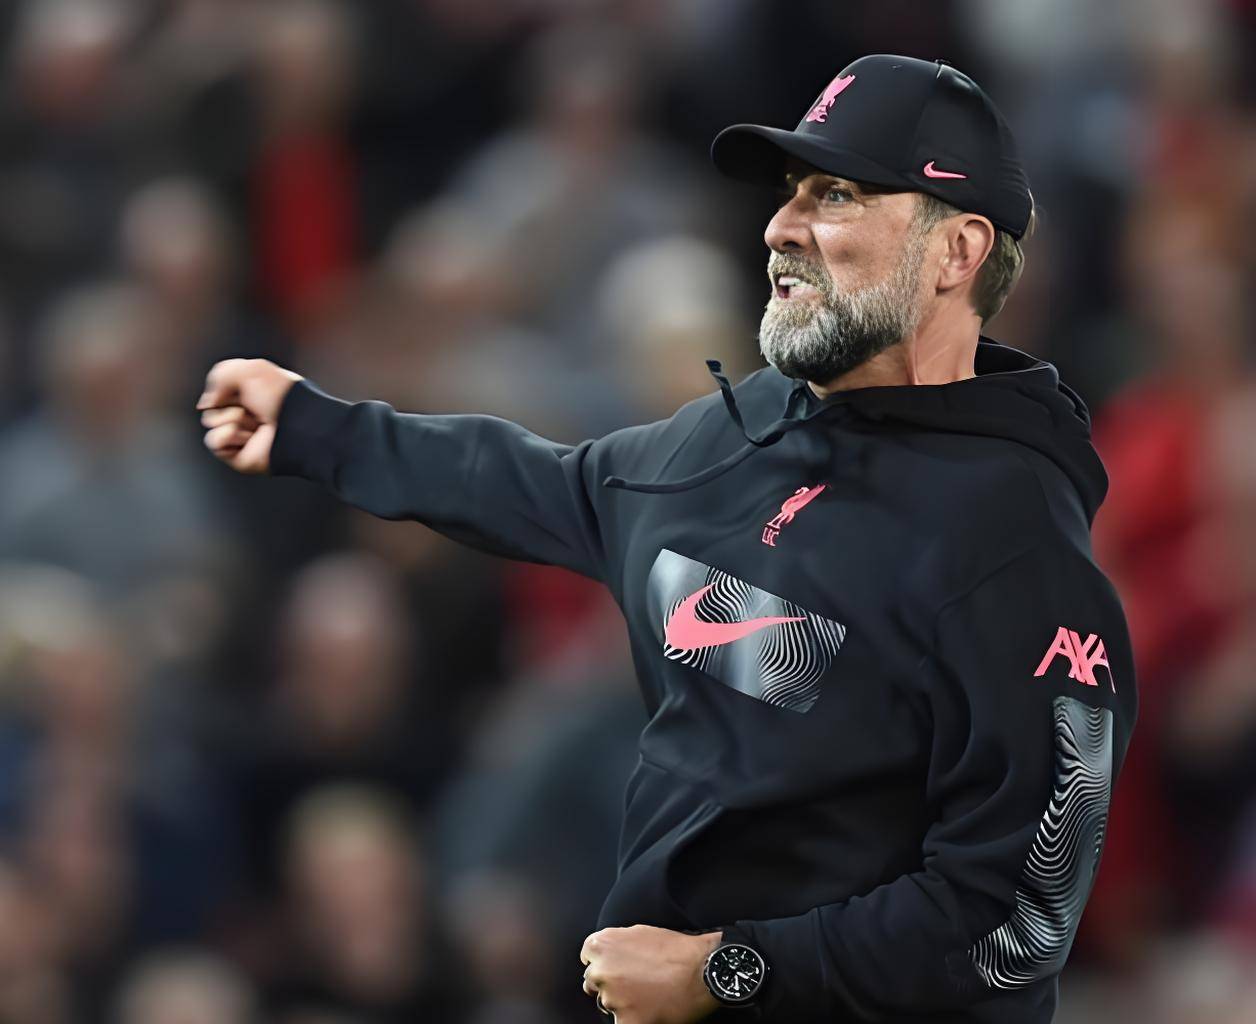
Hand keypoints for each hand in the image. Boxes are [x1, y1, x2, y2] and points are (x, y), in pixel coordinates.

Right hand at [197, 358, 303, 473]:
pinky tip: (249, 437)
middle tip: (253, 408)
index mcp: (247, 394)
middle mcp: (242, 414)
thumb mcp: (250, 369)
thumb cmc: (280, 397)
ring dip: (232, 419)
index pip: (216, 389)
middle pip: (210, 405)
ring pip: (210, 422)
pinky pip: (213, 441)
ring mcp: (238, 434)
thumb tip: (206, 403)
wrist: (295, 425)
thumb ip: (220, 375)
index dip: (225, 387)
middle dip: (229, 403)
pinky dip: (228, 435)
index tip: (244, 388)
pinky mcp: (235, 453)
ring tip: (255, 424)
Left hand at [580, 924, 721, 1023]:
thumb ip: (617, 944)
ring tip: (648, 996)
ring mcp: (612, 998)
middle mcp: (602, 970)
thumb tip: (607, 955)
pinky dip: (635, 1019)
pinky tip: (650, 1011)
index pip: (588, 957)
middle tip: (634, 984)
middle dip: (610, 983)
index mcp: (602, 945)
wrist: (703, 969)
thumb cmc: (676, 949)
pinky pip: (622, 1023)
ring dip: (623, 1002)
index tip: (614, 968)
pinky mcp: (626, 1021)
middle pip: (594, 982)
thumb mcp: (640, 932)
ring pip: (608, 1004)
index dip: (603, 963)